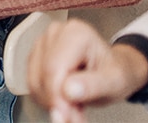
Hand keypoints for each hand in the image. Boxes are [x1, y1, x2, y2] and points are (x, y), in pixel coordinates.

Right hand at [26, 19, 147, 122]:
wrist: (113, 69)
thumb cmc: (115, 71)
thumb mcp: (114, 82)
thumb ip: (94, 85)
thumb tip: (69, 90)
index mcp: (76, 33)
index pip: (54, 68)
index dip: (57, 96)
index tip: (67, 117)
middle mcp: (56, 34)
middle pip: (42, 75)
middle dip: (56, 102)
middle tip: (73, 118)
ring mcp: (43, 44)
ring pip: (34, 81)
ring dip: (51, 102)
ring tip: (74, 108)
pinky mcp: (36, 57)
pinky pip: (32, 84)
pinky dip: (46, 99)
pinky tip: (64, 101)